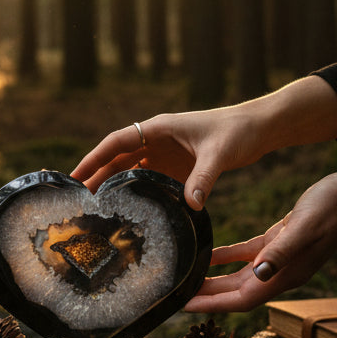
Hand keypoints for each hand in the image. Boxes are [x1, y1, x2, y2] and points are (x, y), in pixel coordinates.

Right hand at [71, 78, 336, 209]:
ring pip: (132, 168)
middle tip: (78, 198)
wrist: (260, 128)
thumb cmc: (238, 131)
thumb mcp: (218, 153)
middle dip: (97, 174)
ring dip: (114, 184)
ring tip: (96, 207)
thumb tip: (191, 206)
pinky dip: (138, 191)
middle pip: (118, 157)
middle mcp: (158, 139)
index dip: (94, 158)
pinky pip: (151, 178)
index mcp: (160, 127)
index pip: (117, 141)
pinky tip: (130, 210)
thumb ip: (203, 179)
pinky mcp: (179, 166)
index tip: (75, 176)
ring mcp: (167, 152)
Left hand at [185, 173, 336, 312]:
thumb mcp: (303, 228)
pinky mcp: (279, 241)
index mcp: (285, 275)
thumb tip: (258, 275)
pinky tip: (208, 255)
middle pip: (235, 293)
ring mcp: (280, 259)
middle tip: (174, 297)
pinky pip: (246, 255)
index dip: (212, 305)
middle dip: (206, 297)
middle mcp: (280, 272)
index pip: (241, 299)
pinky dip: (227, 256)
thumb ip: (280, 253)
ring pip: (239, 276)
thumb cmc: (331, 209)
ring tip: (186, 280)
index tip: (184, 307)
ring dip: (213, 280)